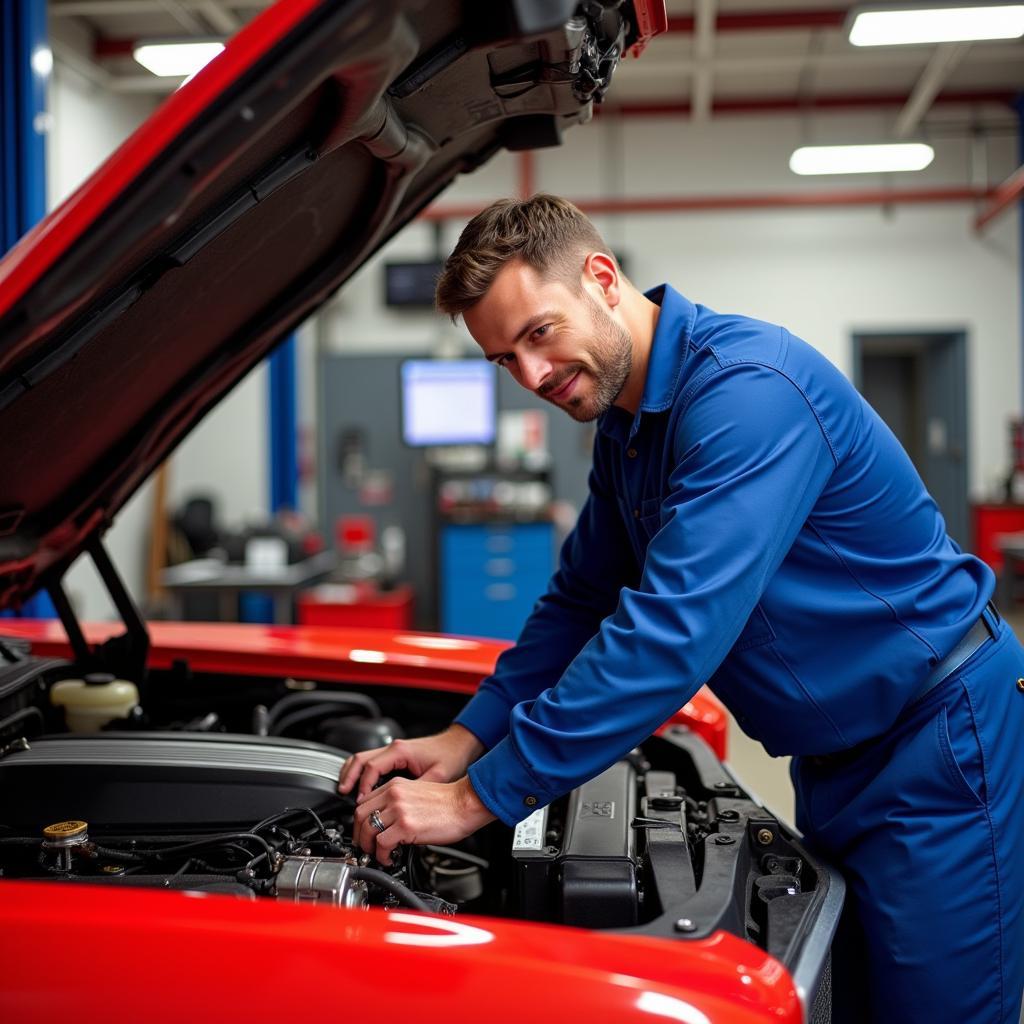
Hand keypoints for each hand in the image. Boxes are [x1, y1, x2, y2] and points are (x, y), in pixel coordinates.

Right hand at [337, 724, 483, 801]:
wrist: (460, 744)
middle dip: (349, 777)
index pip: (371, 768)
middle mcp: (394, 748)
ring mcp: (394, 750)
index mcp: (400, 751)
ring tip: (345, 791)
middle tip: (342, 794)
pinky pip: (372, 762)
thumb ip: (416, 793)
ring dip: (352, 774)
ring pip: (363, 758)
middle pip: (360, 759)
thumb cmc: (451, 757)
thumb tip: (402, 814)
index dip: (363, 786)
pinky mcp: (396, 755)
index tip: (361, 803)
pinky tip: (362, 786)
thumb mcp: (436, 778)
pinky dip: (362, 773)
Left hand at [352, 775, 495, 863]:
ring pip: (367, 829)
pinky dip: (381, 855)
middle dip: (358, 835)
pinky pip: (381, 843)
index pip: (364, 802)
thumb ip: (398, 803)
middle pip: (359, 815)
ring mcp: (399, 809)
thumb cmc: (448, 802)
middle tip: (364, 847)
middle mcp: (394, 795)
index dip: (360, 821)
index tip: (363, 832)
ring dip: (367, 847)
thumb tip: (386, 823)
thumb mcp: (416, 793)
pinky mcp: (406, 825)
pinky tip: (389, 858)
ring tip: (375, 855)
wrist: (465, 803)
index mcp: (395, 786)